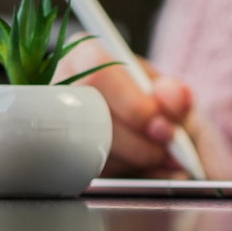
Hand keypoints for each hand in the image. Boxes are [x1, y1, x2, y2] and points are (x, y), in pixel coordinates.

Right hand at [53, 33, 194, 178]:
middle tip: (167, 149)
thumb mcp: (170, 92)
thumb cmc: (153, 99)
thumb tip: (172, 95)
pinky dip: (125, 174)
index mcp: (86, 56)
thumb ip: (175, 94)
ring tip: (160, 155)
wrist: (148, 126)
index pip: (100, 74)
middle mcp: (63, 86)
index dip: (133, 104)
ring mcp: (56, 122)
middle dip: (137, 142)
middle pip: (92, 116)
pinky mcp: (62, 156)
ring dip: (133, 160)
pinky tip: (144, 166)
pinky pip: (89, 172)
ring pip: (89, 150)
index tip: (161, 125)